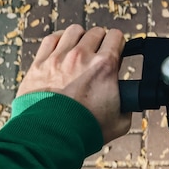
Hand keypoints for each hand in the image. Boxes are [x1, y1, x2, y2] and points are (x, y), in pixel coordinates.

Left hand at [17, 25, 131, 143]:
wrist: (53, 137)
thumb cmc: (85, 130)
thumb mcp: (120, 121)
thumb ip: (127, 106)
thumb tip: (129, 103)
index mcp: (104, 66)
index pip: (116, 37)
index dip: (119, 44)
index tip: (117, 52)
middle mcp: (81, 56)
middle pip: (96, 32)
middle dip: (101, 41)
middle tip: (99, 54)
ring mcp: (58, 58)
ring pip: (73, 31)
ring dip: (81, 38)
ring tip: (80, 49)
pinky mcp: (40, 64)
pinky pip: (51, 39)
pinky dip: (59, 40)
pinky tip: (62, 47)